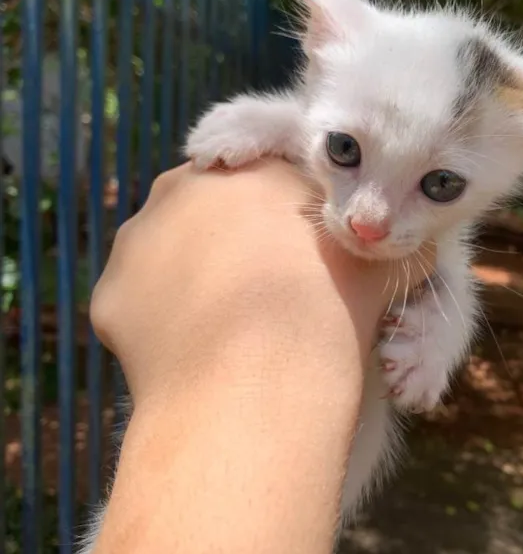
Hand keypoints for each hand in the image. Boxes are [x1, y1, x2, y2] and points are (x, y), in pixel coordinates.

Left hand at [91, 160, 433, 408]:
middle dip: (236, 247)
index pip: (273, 188)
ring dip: (196, 281)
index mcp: (261, 169)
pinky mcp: (112, 286)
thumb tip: (379, 242)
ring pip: (171, 253)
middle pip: (215, 212)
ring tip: (228, 335)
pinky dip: (163, 323)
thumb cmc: (330, 319)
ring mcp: (142, 232)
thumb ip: (374, 243)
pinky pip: (140, 301)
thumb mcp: (378, 269)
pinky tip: (192, 355)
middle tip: (263, 302)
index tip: (300, 269)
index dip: (290, 229)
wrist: (261, 384)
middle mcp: (193, 184)